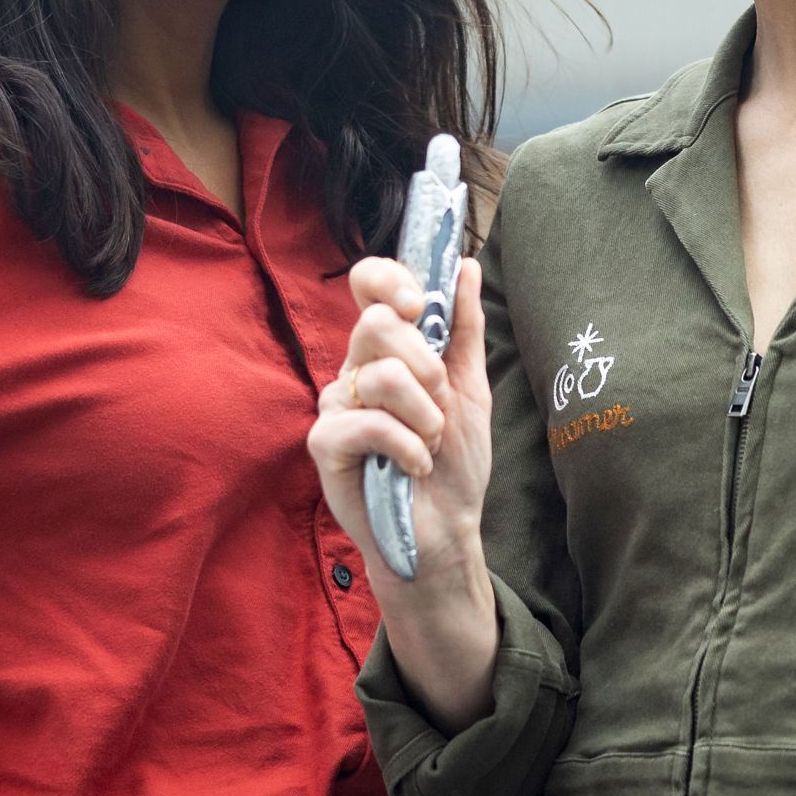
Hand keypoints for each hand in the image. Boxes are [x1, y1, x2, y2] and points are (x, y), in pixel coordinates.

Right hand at [307, 255, 491, 591]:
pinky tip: (415, 466)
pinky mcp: (325, 444)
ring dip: (425, 417)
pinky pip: (368, 423)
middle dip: (428, 369)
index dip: (389, 280)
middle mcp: (355, 369)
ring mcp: (336, 405)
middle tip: (438, 408)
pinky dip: (407, 447)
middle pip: (379, 324)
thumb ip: (464, 328)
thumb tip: (465, 265)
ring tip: (429, 444)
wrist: (447, 530)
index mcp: (387, 350)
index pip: (369, 286)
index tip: (419, 305)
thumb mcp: (471, 388)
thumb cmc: (454, 463)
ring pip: (382, 375)